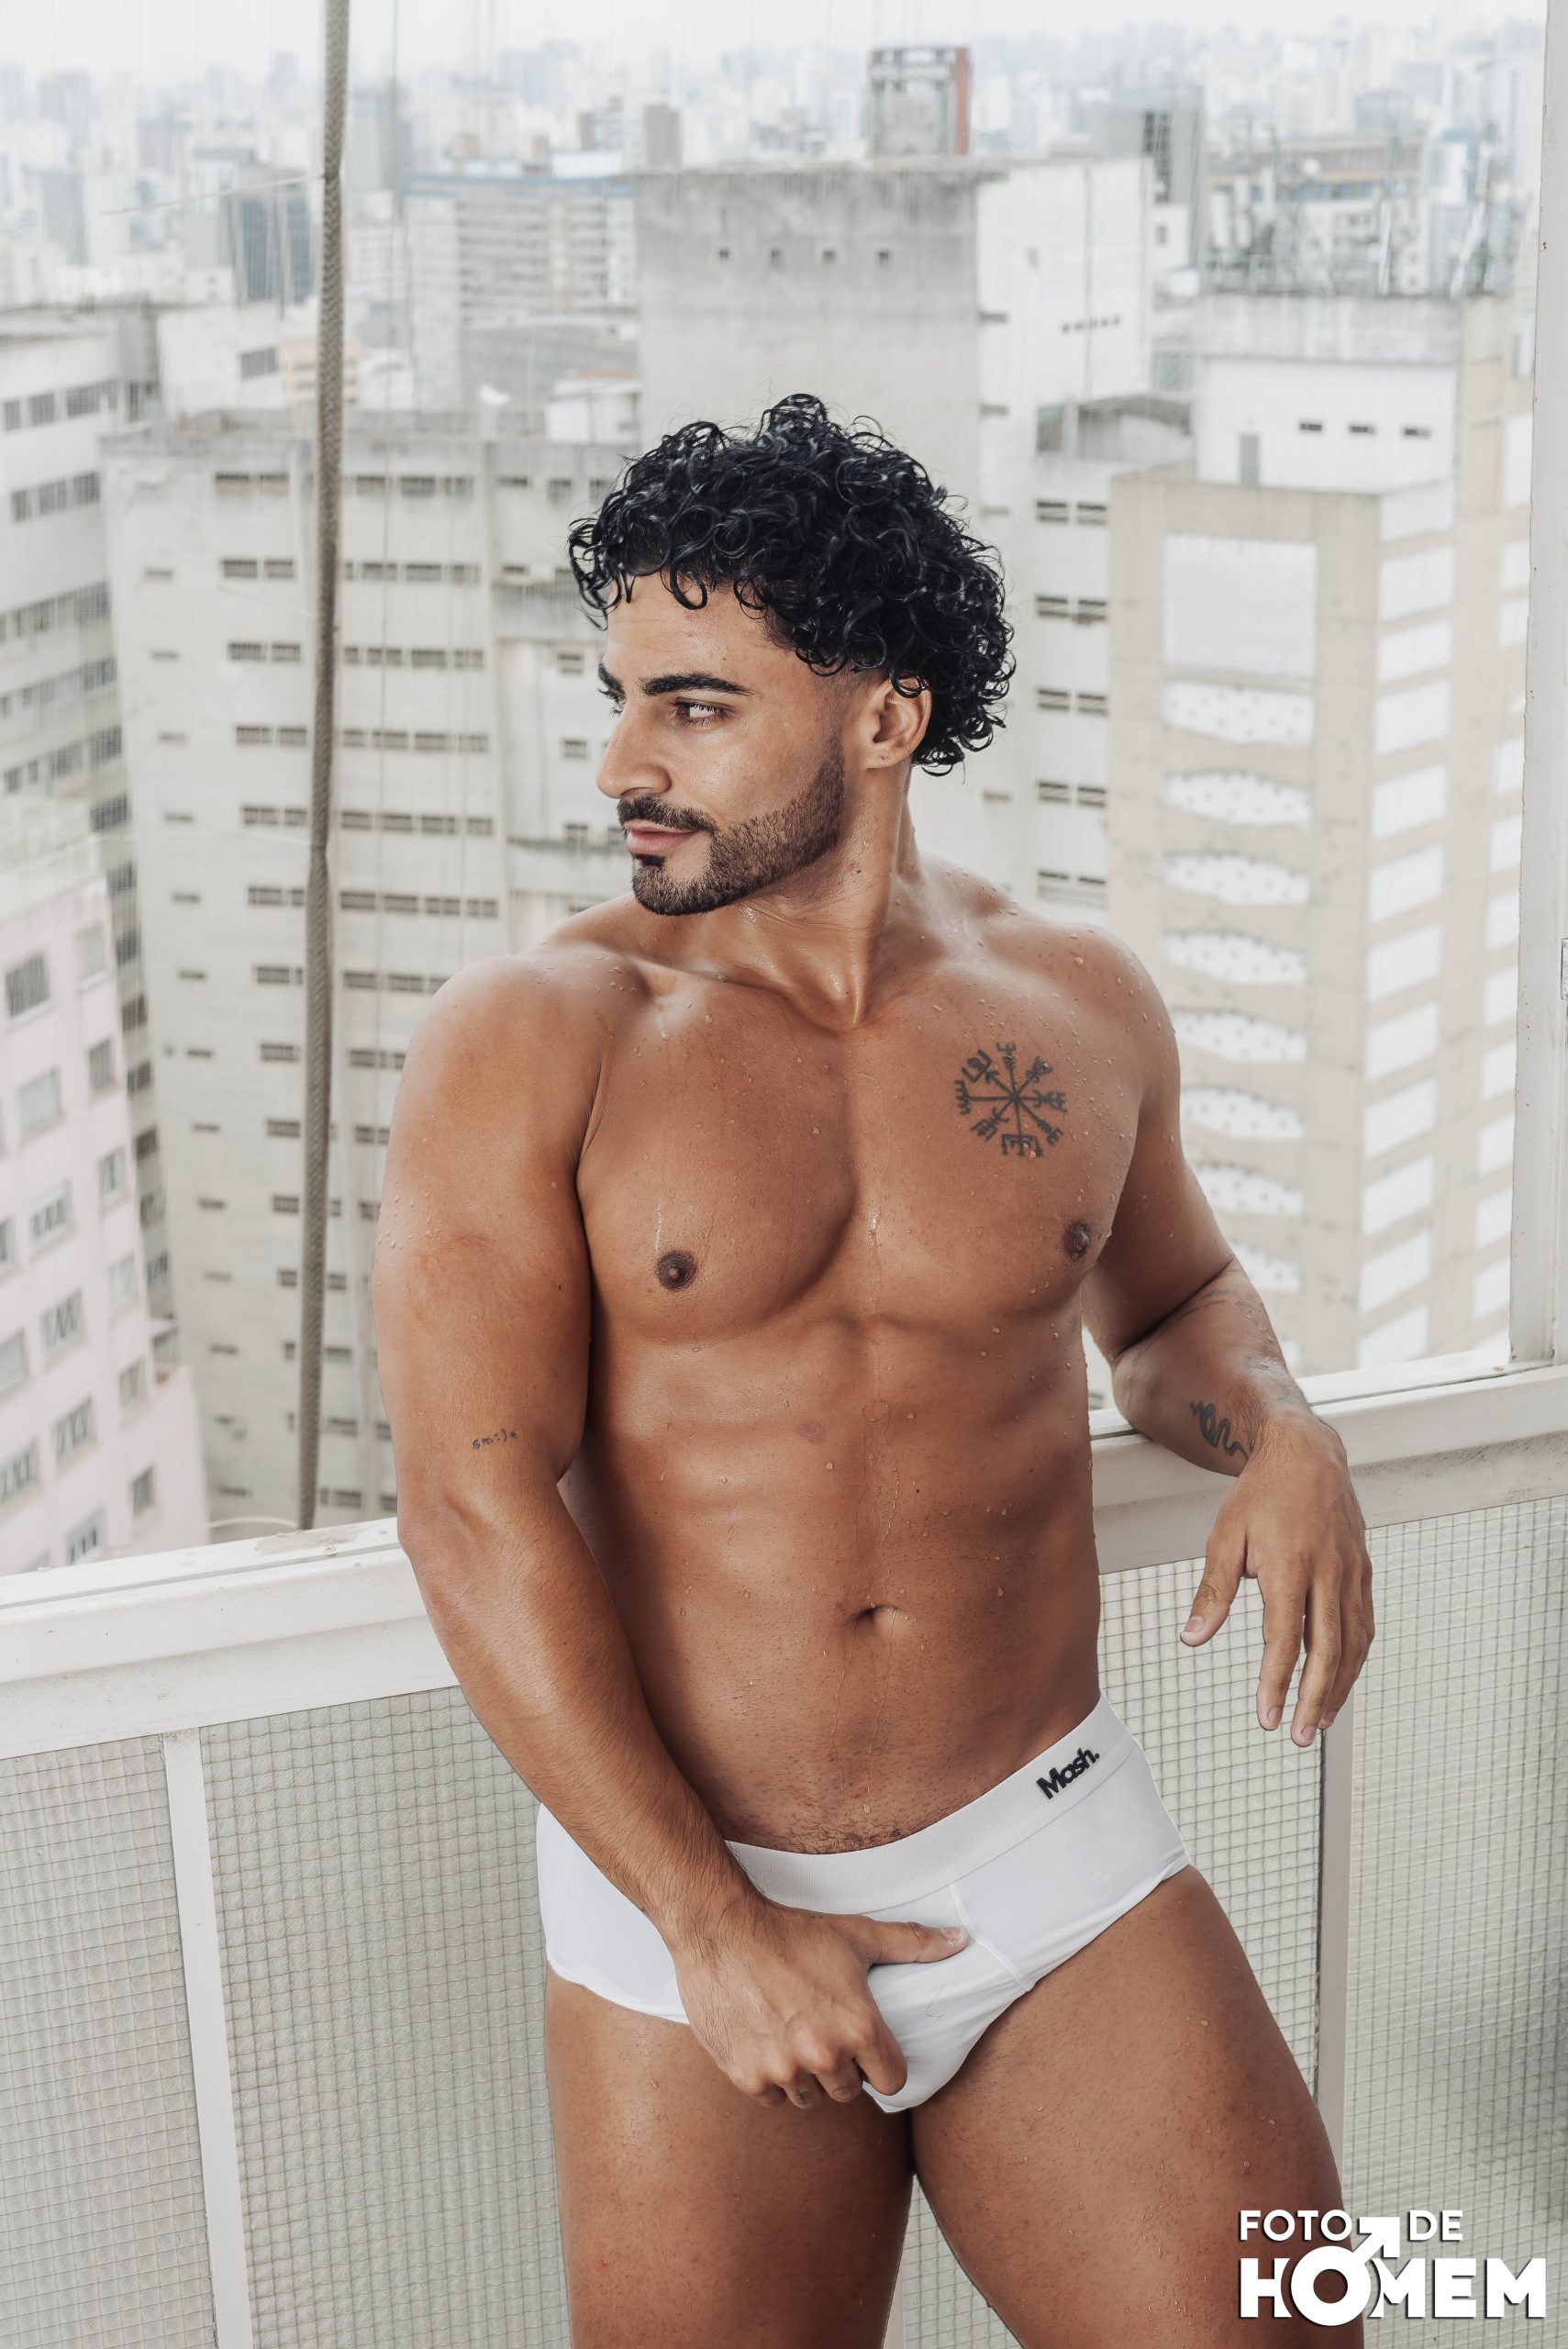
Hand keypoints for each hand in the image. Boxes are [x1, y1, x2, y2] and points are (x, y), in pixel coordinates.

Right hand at [668, 1894, 968, 2108]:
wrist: (720, 1929)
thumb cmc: (791, 1932)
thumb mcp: (856, 1934)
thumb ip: (912, 1942)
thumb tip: (960, 1940)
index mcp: (858, 2027)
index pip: (892, 2081)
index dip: (882, 2065)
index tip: (869, 2049)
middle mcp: (825, 2056)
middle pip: (850, 2092)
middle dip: (843, 2069)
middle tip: (824, 2032)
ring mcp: (784, 2071)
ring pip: (810, 2098)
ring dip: (807, 2076)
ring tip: (793, 2035)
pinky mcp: (748, 2078)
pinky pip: (773, 2097)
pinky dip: (771, 2078)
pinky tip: (766, 2041)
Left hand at [1178, 1411, 1374, 1745]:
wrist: (1307, 1452)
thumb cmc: (1260, 1495)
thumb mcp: (1224, 1537)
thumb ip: (1212, 1591)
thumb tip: (1191, 1639)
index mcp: (1289, 1565)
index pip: (1284, 1638)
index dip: (1276, 1683)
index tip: (1267, 1718)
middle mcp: (1328, 1572)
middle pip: (1327, 1650)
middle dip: (1314, 1699)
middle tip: (1300, 1737)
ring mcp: (1352, 1572)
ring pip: (1353, 1643)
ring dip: (1339, 1687)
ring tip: (1321, 1722)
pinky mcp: (1364, 1571)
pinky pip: (1365, 1625)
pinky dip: (1356, 1660)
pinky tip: (1341, 1681)